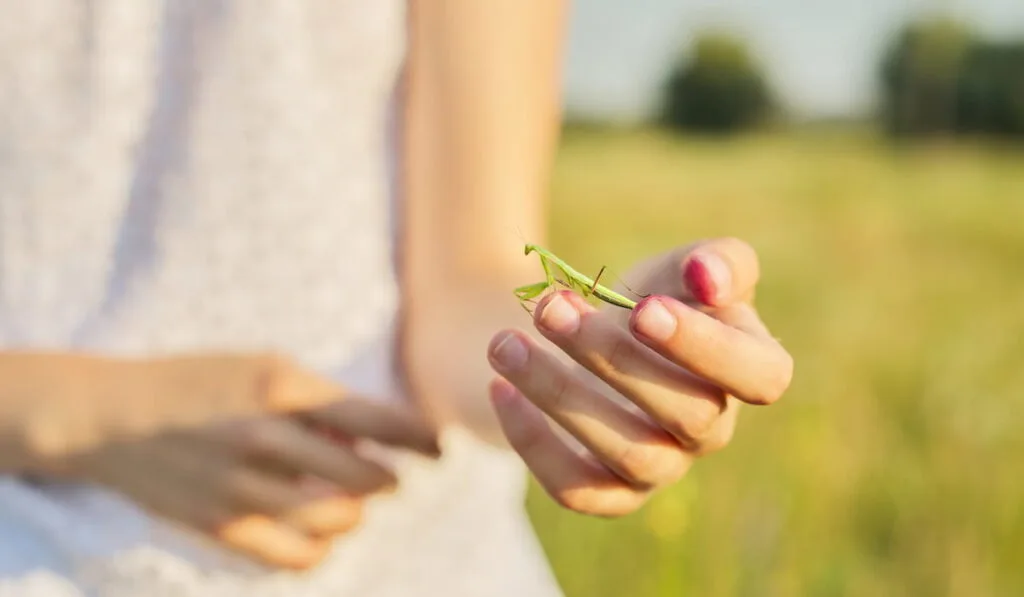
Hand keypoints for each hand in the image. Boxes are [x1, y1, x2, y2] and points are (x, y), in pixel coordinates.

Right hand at [53, 356, 439, 569]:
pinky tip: (322, 530)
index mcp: (282, 389)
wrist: (109, 415)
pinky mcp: (219, 526)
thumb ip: (320, 399)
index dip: (419, 438)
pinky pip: (294, 557)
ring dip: (356, 511)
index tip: (440, 447)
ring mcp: (241, 488)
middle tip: (388, 474)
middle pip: (365, 476)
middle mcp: (266, 439)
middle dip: (388, 477)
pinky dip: (321, 547)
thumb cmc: (197, 381)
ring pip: (336, 519)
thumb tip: (374, 438)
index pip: (378, 419)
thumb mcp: (263, 366)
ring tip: (352, 499)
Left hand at [485, 238, 792, 515]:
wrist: (605, 332)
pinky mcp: (612, 491)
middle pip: (687, 414)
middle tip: (550, 307)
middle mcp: (714, 429)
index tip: (643, 308)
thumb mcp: (687, 266)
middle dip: (612, 358)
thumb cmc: (660, 295)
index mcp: (751, 370)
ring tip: (504, 343)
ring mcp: (664, 467)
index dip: (705, 348)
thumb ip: (715, 261)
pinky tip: (500, 387)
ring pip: (629, 454)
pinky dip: (533, 444)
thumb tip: (707, 277)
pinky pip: (579, 490)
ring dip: (560, 394)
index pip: (760, 377)